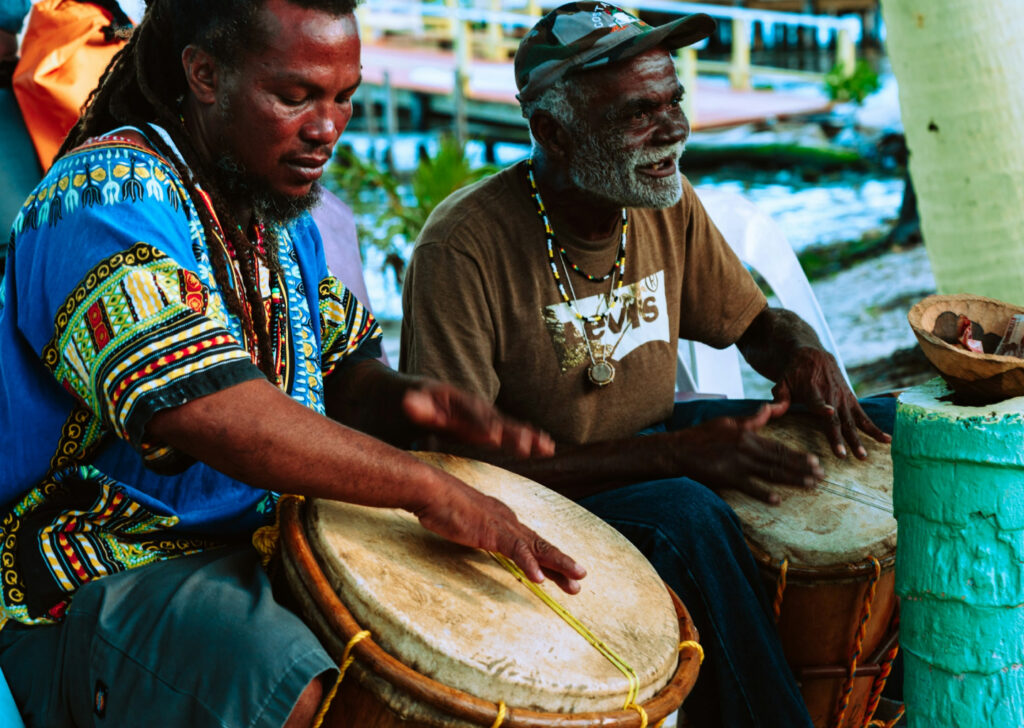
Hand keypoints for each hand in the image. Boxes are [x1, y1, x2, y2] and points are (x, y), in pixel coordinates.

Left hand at [403, 381, 554, 457]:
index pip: (467, 414)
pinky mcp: (478, 424)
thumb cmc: (394, 403)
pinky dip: (525, 437)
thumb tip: (410, 402)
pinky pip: (505, 430)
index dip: (480, 425)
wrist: (390, 392)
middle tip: (525, 446)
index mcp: (449, 400)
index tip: (493, 437)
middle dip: (510, 432)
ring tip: (546, 447)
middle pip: (492, 418)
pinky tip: (545, 447)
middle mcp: (467, 405)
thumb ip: (413, 405)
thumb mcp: (401, 401)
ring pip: (504, 424)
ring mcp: (474, 414)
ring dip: (525, 436)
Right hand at [413, 476, 585, 593]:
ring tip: (575, 581)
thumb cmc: (441, 505)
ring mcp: (503, 526)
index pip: (531, 542)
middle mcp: (509, 521)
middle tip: (580, 579)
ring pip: (538, 548)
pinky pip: (516, 550)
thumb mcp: (464, 523)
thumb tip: (478, 538)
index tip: (561, 573)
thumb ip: (476, 531)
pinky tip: (539, 579)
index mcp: (503, 519)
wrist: (431, 490)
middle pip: (541, 545)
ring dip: (559, 565)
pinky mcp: (492, 532)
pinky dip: (529, 565)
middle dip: (562, 564)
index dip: (548, 558)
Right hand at [674, 401, 823, 503]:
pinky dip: (763, 494)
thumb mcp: (727, 421)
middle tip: (821, 476)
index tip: (815, 461)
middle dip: (802, 469)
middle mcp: (746, 449)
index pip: (779, 446)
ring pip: (771, 473)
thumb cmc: (702, 435)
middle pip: (780, 460)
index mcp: (748, 435)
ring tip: (809, 486)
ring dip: (792, 480)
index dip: (798, 455)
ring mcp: (737, 464)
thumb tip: (769, 407)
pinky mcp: (727, 478)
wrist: (678, 450)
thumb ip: (752, 419)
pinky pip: (749, 487)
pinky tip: (777, 500)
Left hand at [771, 347, 890, 458]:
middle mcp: (831, 395)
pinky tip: (887, 440)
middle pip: (837, 418)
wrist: (813, 355)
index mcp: (812, 390)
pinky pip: (864, 416)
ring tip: (864, 456)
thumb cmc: (794, 372)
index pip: (817, 401)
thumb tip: (771, 410)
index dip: (822, 407)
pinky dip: (875, 428)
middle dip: (841, 437)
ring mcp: (843, 399)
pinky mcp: (852, 400)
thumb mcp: (783, 380)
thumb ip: (779, 397)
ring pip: (852, 421)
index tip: (829, 413)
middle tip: (845, 455)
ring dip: (859, 439)